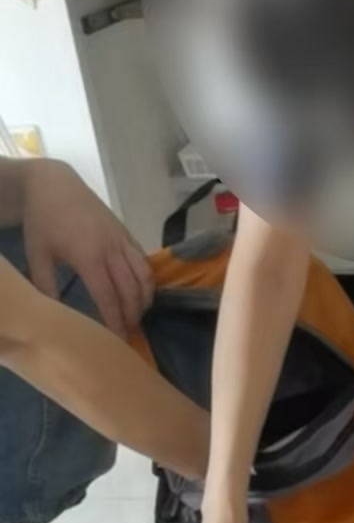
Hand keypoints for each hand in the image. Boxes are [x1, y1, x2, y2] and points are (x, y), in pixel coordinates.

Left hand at [22, 160, 153, 337]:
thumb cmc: (43, 220)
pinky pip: (144, 260)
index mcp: (88, 256)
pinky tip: (142, 292)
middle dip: (133, 314)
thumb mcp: (37, 254)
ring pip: (144, 275)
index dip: (115, 319)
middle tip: (130, 333)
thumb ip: (46, 285)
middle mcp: (112, 249)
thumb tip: (54, 314)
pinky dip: (147, 280)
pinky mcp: (127, 233)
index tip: (117, 338)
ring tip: (139, 315)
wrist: (55, 184)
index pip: (108, 296)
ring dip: (145, 298)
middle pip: (131, 289)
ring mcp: (123, 240)